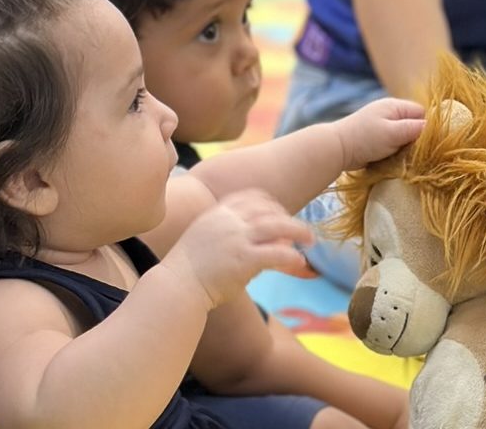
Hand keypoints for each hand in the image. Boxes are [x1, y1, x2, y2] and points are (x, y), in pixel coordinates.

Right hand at [162, 190, 311, 308]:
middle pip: (267, 209)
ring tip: (310, 240)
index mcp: (216, 213)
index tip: (279, 211)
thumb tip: (253, 239)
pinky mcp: (244, 258)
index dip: (269, 203)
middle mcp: (228, 221)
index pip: (249, 197)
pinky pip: (277, 252)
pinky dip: (292, 256)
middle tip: (300, 229)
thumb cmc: (187, 271)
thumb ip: (228, 234)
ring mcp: (236, 238)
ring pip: (277, 225)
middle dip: (287, 216)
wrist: (175, 287)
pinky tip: (300, 262)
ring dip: (298, 230)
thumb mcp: (204, 240)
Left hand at [332, 97, 425, 169]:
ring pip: (404, 137)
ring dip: (404, 147)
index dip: (425, 127)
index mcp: (395, 106)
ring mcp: (382, 126)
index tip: (424, 142)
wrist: (336, 149)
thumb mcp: (393, 133)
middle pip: (413, 125)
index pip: (421, 113)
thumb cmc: (365, 138)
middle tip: (411, 151)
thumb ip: (414, 128)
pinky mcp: (377, 139)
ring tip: (400, 156)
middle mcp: (390, 114)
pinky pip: (394, 144)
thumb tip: (432, 127)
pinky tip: (392, 158)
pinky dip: (395, 151)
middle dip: (415, 139)